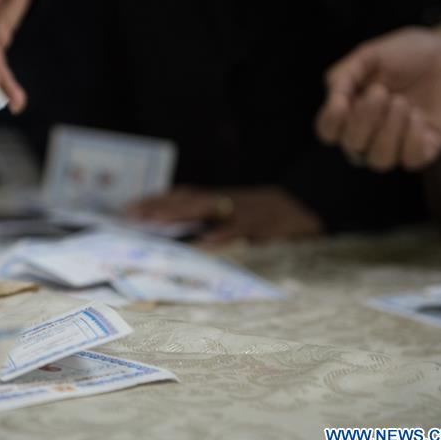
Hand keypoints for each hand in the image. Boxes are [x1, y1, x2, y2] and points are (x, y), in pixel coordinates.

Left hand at [127, 185, 323, 243]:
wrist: (311, 205)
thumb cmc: (271, 218)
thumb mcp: (239, 219)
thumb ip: (214, 226)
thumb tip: (188, 242)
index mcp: (220, 201)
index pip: (182, 197)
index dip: (157, 201)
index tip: (129, 209)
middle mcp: (227, 202)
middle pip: (187, 200)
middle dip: (159, 207)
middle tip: (132, 215)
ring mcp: (244, 210)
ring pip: (207, 208)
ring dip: (179, 213)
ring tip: (154, 221)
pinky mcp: (264, 223)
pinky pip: (241, 228)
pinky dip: (224, 234)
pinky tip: (206, 243)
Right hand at [316, 26, 440, 170]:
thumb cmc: (407, 53)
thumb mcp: (368, 55)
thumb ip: (343, 75)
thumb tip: (332, 101)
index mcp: (350, 110)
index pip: (328, 131)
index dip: (331, 122)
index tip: (341, 102)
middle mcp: (369, 132)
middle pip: (352, 147)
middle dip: (364, 120)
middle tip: (381, 91)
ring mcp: (397, 143)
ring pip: (379, 161)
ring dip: (389, 131)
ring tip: (402, 102)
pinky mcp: (424, 149)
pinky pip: (411, 160)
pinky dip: (412, 138)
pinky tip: (418, 115)